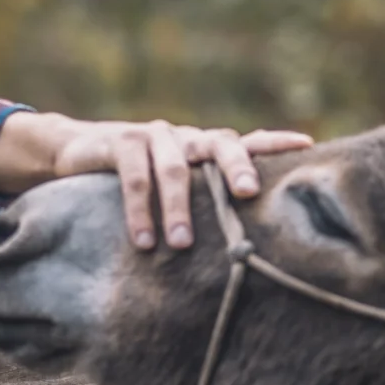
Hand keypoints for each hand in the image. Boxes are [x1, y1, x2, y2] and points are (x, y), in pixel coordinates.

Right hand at [0, 114, 314, 250]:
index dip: (275, 143)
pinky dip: (140, 208)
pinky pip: (135, 176)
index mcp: (206, 148)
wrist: (78, 152)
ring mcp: (154, 135)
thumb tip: (248, 248)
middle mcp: (186, 138)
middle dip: (236, 168)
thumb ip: (205, 202)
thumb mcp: (175, 188)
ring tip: (181, 244)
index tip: (306, 146)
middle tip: (249, 193)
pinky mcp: (121, 142)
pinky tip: (143, 239)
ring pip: (175, 168)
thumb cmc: (140, 180)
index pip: (248, 141)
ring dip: (179, 208)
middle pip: (220, 145)